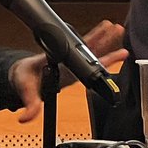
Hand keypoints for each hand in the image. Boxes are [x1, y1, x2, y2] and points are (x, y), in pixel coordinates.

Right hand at [10, 20, 128, 122]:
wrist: (25, 76)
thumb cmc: (27, 81)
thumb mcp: (26, 91)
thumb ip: (30, 105)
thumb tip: (26, 118)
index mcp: (64, 78)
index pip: (82, 73)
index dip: (94, 68)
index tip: (104, 63)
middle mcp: (73, 70)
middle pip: (93, 61)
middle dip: (108, 54)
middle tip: (122, 46)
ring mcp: (73, 62)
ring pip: (92, 51)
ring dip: (106, 40)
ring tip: (117, 30)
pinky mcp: (70, 54)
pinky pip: (86, 44)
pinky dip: (96, 36)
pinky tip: (105, 29)